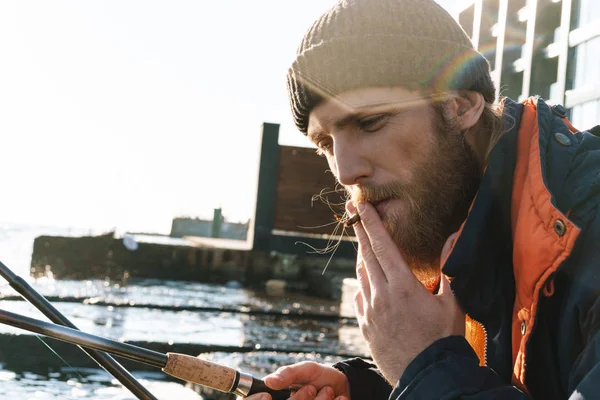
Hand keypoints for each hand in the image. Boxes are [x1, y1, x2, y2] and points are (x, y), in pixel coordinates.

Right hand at [243, 361, 349, 399]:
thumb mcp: (305, 369)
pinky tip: (338, 398)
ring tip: (328, 391)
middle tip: (311, 388)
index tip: (266, 397)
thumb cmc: (321, 377)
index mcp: (279, 397)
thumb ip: (288, 374)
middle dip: (300, 399)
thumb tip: (268, 381)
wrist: (344, 387)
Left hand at [349, 201, 464, 384]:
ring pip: (360, 274)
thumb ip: (448, 269)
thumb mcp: (452, 303)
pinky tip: (367, 277)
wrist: (427, 376)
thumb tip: (453, 239)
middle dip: (359, 230)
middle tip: (352, 211)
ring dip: (360, 254)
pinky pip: (359, 295)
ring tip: (362, 241)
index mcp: (403, 286)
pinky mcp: (365, 325)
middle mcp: (381, 296)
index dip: (371, 223)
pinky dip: (362, 281)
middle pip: (366, 255)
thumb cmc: (444, 340)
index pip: (383, 246)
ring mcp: (370, 311)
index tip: (361, 205)